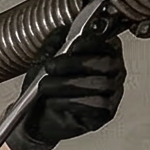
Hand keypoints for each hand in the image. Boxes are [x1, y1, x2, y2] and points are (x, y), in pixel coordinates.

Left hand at [7, 33, 124, 149]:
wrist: (36, 118)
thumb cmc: (45, 89)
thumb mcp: (43, 61)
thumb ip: (54, 44)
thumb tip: (62, 31)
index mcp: (104, 54)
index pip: (109, 44)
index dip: (93, 43)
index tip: (72, 45)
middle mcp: (113, 72)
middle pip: (107, 63)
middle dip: (75, 64)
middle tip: (50, 67)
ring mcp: (112, 93)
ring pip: (100, 84)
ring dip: (67, 84)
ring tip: (45, 86)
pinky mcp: (105, 113)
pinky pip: (97, 105)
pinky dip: (73, 102)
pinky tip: (55, 101)